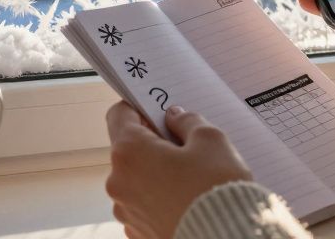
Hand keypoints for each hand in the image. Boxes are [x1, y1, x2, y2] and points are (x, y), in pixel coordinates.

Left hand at [105, 102, 252, 238]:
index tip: (157, 112)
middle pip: (129, 150)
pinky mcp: (137, 233)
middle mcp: (119, 182)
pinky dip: (161, 200)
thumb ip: (187, 121)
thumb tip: (175, 118)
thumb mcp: (210, 140)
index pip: (120, 115)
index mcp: (130, 152)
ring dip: (157, 174)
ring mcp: (126, 211)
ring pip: (137, 179)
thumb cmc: (215, 190)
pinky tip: (186, 201)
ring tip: (191, 180)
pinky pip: (145, 206)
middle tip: (186, 148)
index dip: (139, 109)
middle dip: (154, 144)